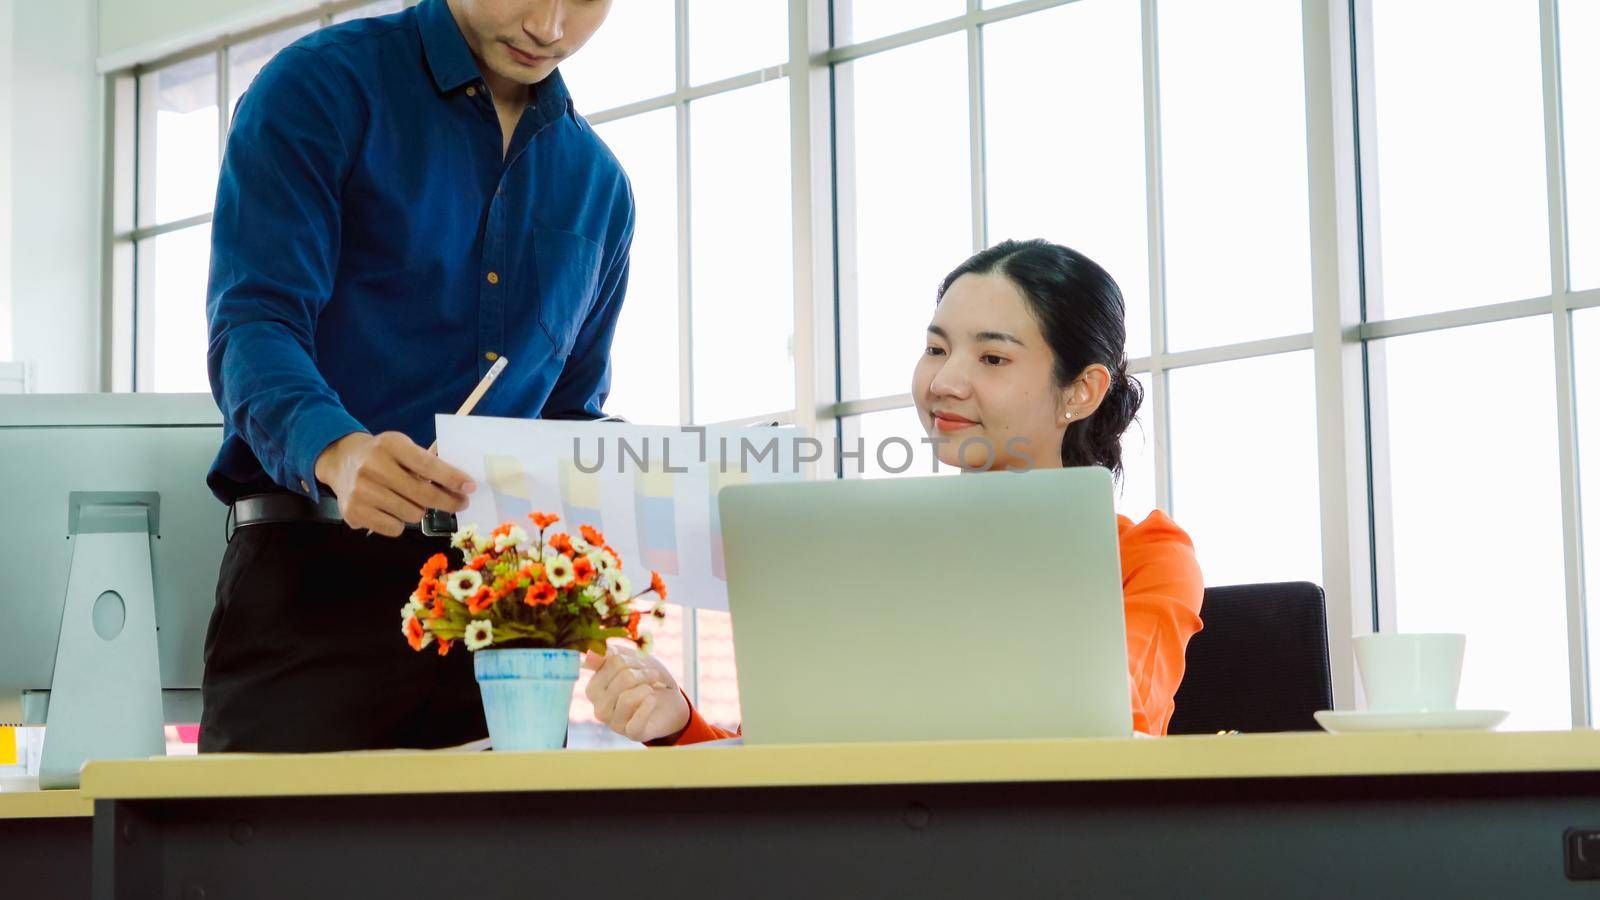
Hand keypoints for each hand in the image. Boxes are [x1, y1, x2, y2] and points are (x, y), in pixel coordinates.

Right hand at [312, 431, 474, 536]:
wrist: (340, 461)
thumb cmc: (382, 455)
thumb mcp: (402, 447)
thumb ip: (427, 463)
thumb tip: (462, 485)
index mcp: (390, 445)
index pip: (427, 465)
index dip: (452, 478)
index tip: (470, 487)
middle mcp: (372, 466)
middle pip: (423, 494)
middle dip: (448, 501)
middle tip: (460, 503)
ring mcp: (361, 491)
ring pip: (412, 514)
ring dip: (419, 511)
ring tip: (410, 500)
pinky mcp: (354, 512)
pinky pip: (395, 528)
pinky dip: (399, 522)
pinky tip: (391, 509)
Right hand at [582, 646, 689, 742]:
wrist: (671, 701)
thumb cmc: (647, 679)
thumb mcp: (632, 659)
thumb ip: (610, 655)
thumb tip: (589, 654)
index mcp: (595, 688)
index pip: (610, 662)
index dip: (631, 659)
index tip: (641, 662)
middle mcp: (599, 707)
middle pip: (622, 679)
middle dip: (642, 673)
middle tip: (652, 674)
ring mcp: (614, 723)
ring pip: (627, 699)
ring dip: (647, 688)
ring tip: (652, 688)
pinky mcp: (632, 734)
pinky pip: (635, 722)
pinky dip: (647, 707)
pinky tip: (652, 700)